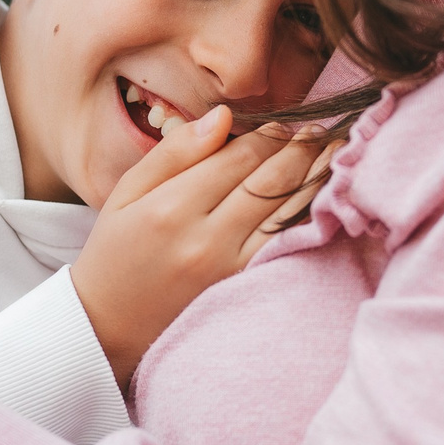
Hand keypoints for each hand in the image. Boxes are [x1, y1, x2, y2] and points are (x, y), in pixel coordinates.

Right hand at [71, 106, 330, 382]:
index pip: (236, 157)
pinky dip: (308, 218)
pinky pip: (285, 246)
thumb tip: (222, 116)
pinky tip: (325, 198)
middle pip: (267, 180)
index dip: (267, 135)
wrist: (107, 327)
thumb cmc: (115, 254)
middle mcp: (203, 238)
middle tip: (321, 131)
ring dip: (316, 178)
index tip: (285, 123)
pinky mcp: (242, 289)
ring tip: (336, 154)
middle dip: (300, 150)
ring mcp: (227, 268)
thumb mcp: (126, 194)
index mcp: (170, 207)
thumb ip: (173, 153)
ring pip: (285, 212)